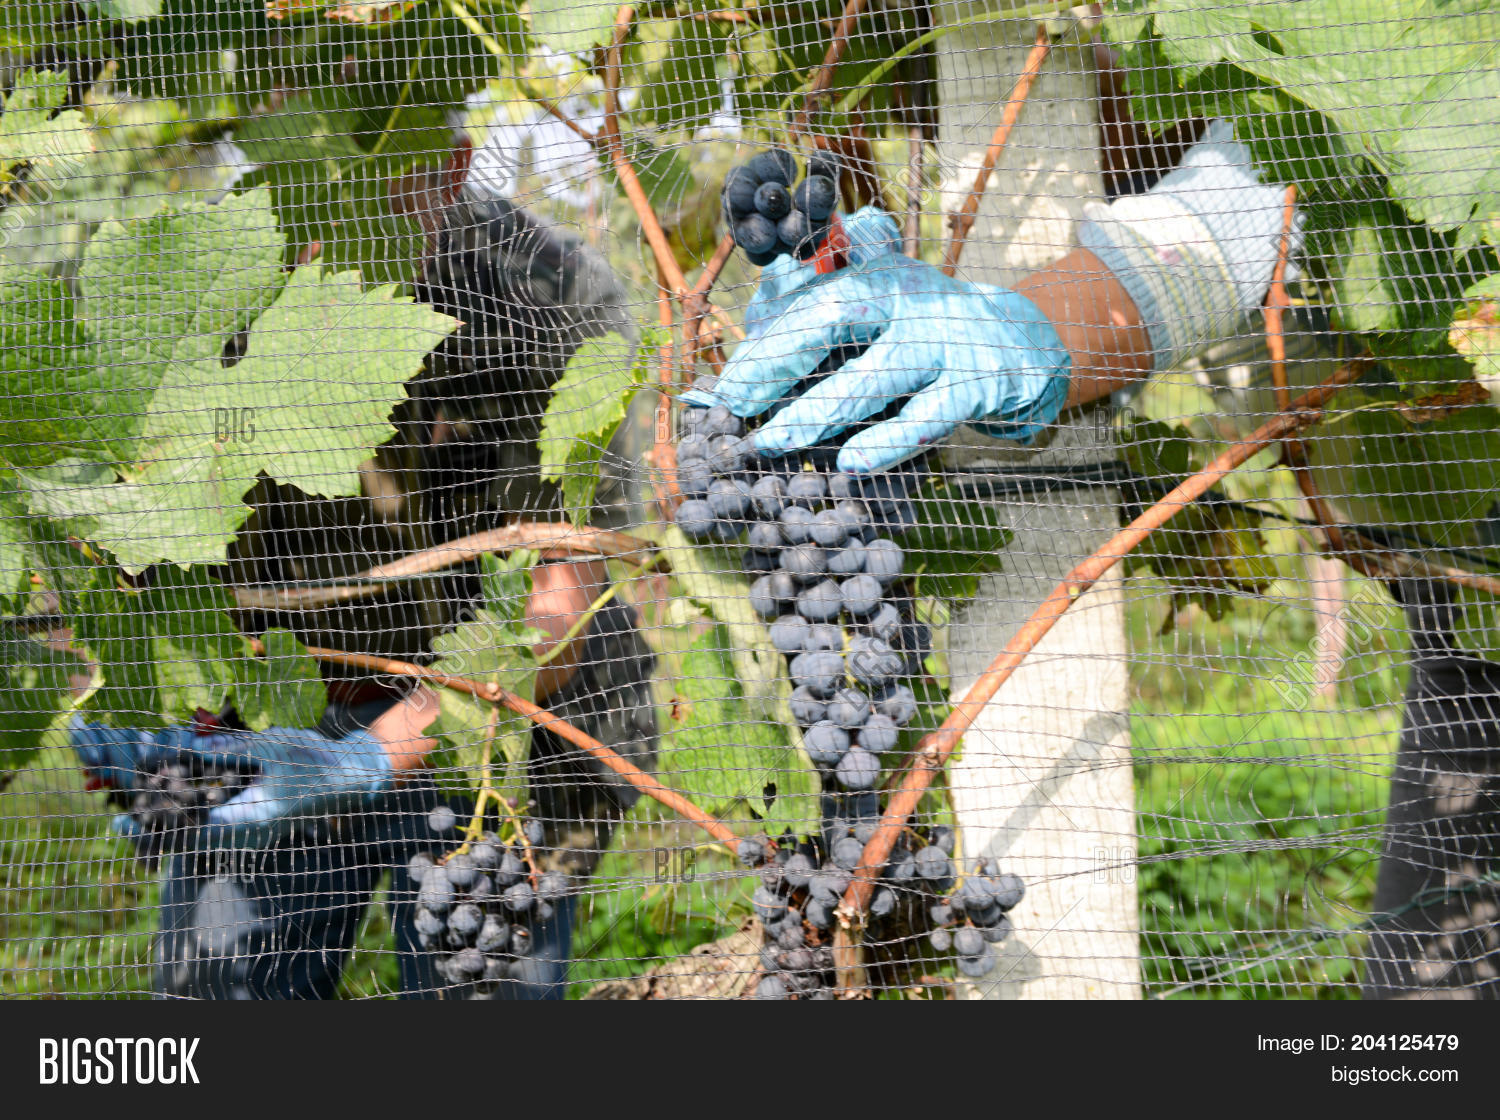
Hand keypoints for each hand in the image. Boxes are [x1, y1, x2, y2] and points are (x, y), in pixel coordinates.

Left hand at [72, 688, 438, 850]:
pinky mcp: (243, 825)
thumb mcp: (270, 748)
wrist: (346, 778)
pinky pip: (204, 825)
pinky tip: (167, 792)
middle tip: (119, 809)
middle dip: (148, 819)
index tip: (120, 820)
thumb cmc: (313, 761)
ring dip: (163, 813)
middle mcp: (239, 835)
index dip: (149, 827)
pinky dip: (183, 810)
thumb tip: (180, 747)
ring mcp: (241, 834)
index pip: (185, 833)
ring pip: (190, 833)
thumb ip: (225, 750)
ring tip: (135, 798)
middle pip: (181, 837)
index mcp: (245, 822)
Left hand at [683, 208, 1070, 473]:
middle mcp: (911, 301)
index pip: (811, 300)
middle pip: (834, 315)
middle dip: (778, 359)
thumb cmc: (931, 328)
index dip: (765, 340)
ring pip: (874, 376)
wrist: (1026, 341)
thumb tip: (755, 318)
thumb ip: (826, 309)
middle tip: (736, 404)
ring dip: (819, 411)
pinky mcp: (977, 385)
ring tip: (774, 441)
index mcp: (880, 277)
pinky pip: (925, 419)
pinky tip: (850, 465)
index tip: (726, 383)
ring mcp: (945, 343)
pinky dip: (888, 443)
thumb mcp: (886, 304)